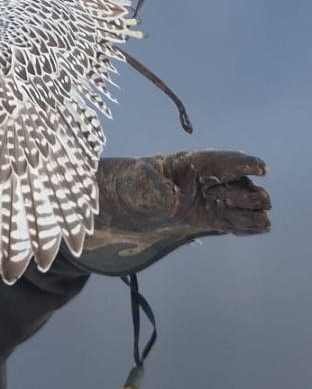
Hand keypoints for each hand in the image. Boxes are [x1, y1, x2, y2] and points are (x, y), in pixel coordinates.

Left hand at [97, 151, 270, 235]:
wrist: (128, 198)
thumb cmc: (135, 180)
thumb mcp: (139, 179)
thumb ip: (155, 187)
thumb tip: (174, 203)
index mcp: (195, 163)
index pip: (226, 160)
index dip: (245, 163)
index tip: (261, 169)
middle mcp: (209, 180)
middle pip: (242, 184)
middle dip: (246, 193)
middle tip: (228, 200)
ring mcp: (211, 199)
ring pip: (244, 204)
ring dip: (250, 211)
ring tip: (252, 218)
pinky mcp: (210, 217)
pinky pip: (235, 221)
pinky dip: (248, 225)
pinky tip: (259, 227)